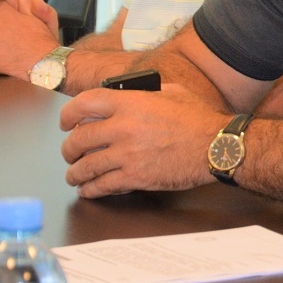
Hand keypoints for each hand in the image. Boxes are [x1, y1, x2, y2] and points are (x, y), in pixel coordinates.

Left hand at [60, 84, 226, 196]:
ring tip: (75, 175)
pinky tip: (88, 190)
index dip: (67, 115)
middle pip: (78, 140)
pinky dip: (90, 190)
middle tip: (70, 153)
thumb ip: (147, 93)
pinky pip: (102, 186)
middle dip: (69, 149)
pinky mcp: (135, 177)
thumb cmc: (200, 119)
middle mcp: (123, 128)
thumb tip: (134, 94)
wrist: (216, 146)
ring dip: (75, 173)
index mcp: (129, 103)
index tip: (66, 123)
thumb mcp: (173, 92)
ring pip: (85, 167)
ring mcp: (127, 155)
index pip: (83, 105)